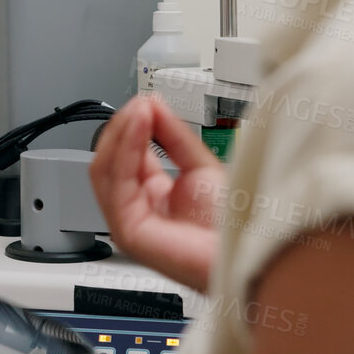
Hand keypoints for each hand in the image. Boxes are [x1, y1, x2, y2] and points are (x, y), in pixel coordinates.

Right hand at [89, 95, 225, 292]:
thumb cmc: (232, 225)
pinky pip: (116, 184)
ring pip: (103, 169)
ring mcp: (128, 221)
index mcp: (152, 194)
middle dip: (122, 128)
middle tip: (141, 104)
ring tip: (139, 110)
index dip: (132, 126)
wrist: (249, 250)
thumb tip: (151, 106)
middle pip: (108, 160)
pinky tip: (139, 127)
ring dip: (120, 134)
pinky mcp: (128, 231)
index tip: (146, 102)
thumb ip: (173, 135)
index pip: (125, 154)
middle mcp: (136, 208)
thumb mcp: (200, 164)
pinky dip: (125, 150)